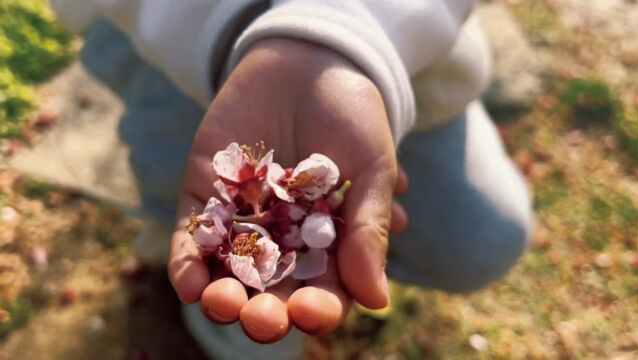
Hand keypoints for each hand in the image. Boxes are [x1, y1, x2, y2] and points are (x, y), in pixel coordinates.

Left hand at [168, 39, 407, 342]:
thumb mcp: (372, 167)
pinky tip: (189, 283)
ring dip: (222, 297)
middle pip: (272, 292)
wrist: (308, 61)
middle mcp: (284, 242)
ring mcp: (243, 222)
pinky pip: (192, 238)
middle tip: (262, 320)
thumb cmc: (352, 115)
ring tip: (222, 303)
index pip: (323, 292)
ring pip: (228, 274)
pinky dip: (187, 263)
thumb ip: (369, 229)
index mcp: (329, 244)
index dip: (318, 309)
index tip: (312, 312)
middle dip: (265, 313)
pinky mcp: (206, 197)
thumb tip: (376, 301)